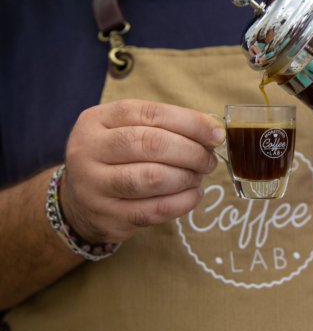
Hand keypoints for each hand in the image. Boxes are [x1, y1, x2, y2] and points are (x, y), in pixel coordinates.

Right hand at [60, 99, 224, 243]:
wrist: (78, 203)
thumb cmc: (114, 159)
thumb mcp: (126, 132)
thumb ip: (164, 127)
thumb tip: (213, 132)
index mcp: (96, 120)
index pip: (150, 114)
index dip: (190, 122)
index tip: (216, 134)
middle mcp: (88, 149)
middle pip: (152, 144)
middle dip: (191, 152)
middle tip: (209, 160)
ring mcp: (94, 186)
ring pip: (153, 178)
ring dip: (186, 177)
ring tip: (198, 177)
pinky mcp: (107, 216)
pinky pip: (155, 210)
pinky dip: (183, 202)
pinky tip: (193, 195)